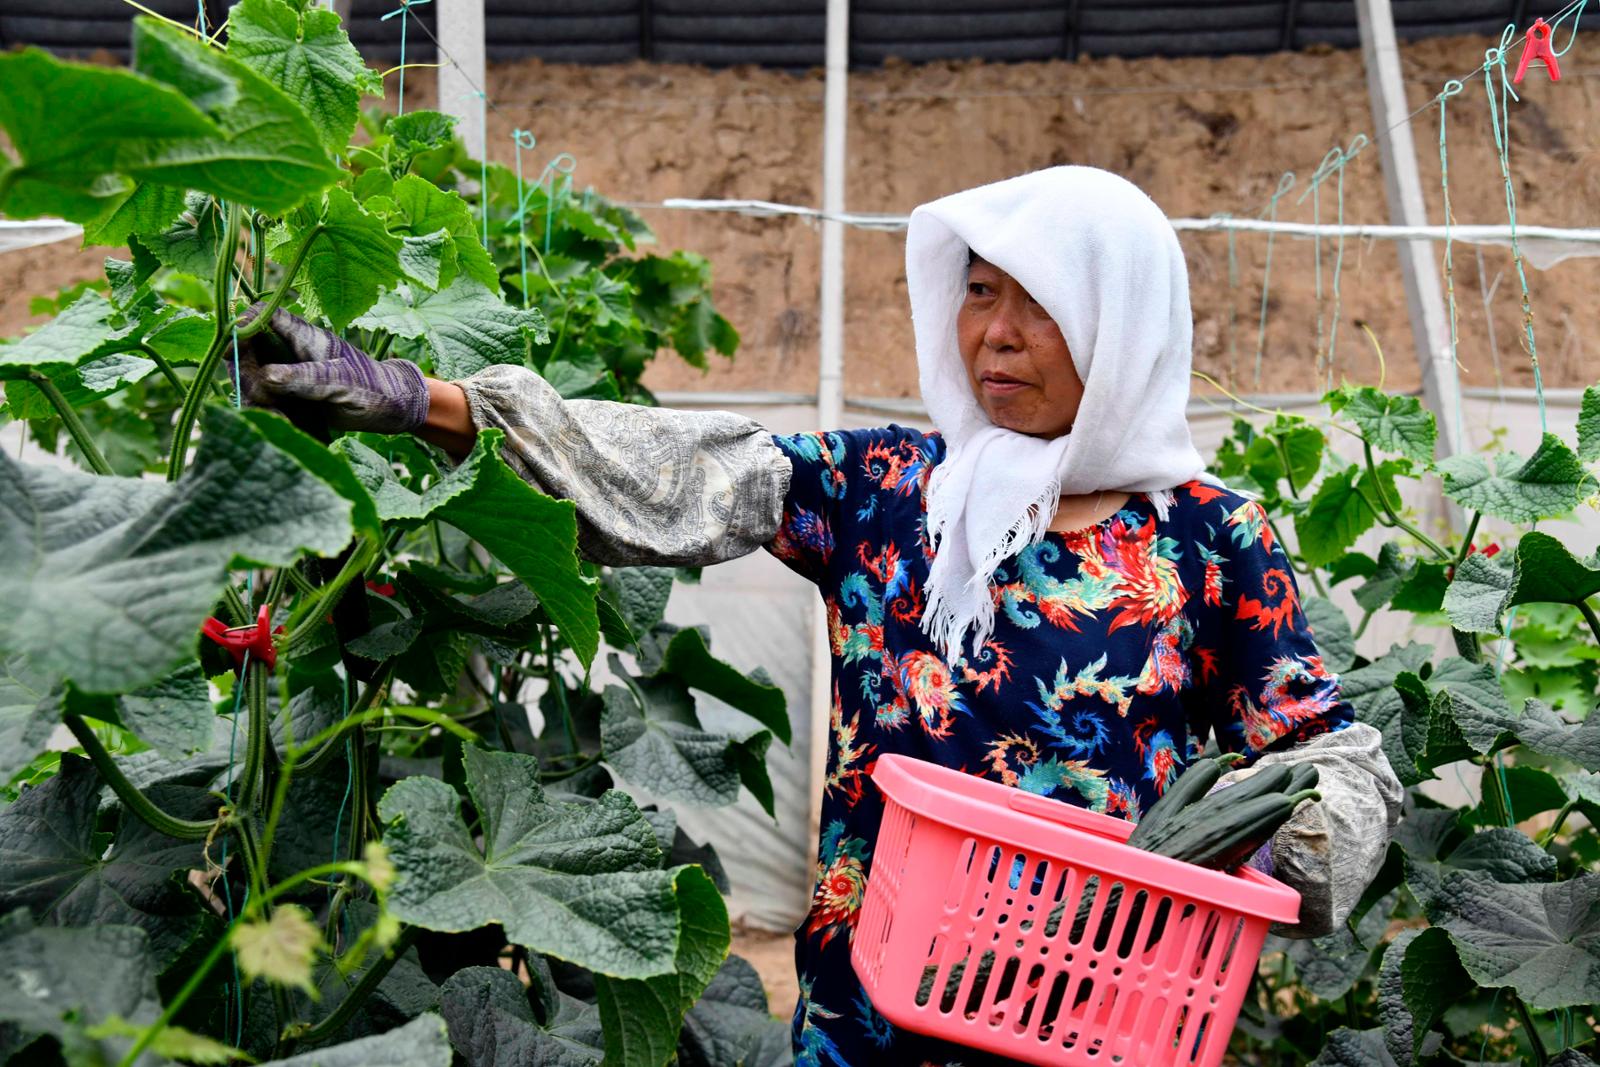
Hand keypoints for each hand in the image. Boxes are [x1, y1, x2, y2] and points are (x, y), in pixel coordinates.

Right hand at [232, 304, 429, 435]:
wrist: (393, 409)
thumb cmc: (374, 387)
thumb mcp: (342, 382)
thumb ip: (306, 378)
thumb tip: (266, 377)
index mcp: (303, 337)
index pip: (262, 315)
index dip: (243, 326)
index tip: (234, 348)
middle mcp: (291, 352)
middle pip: (247, 351)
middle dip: (245, 374)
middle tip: (263, 396)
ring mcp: (289, 374)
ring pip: (251, 380)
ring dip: (257, 399)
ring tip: (281, 416)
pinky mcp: (291, 396)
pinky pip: (265, 401)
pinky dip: (269, 413)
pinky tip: (287, 423)